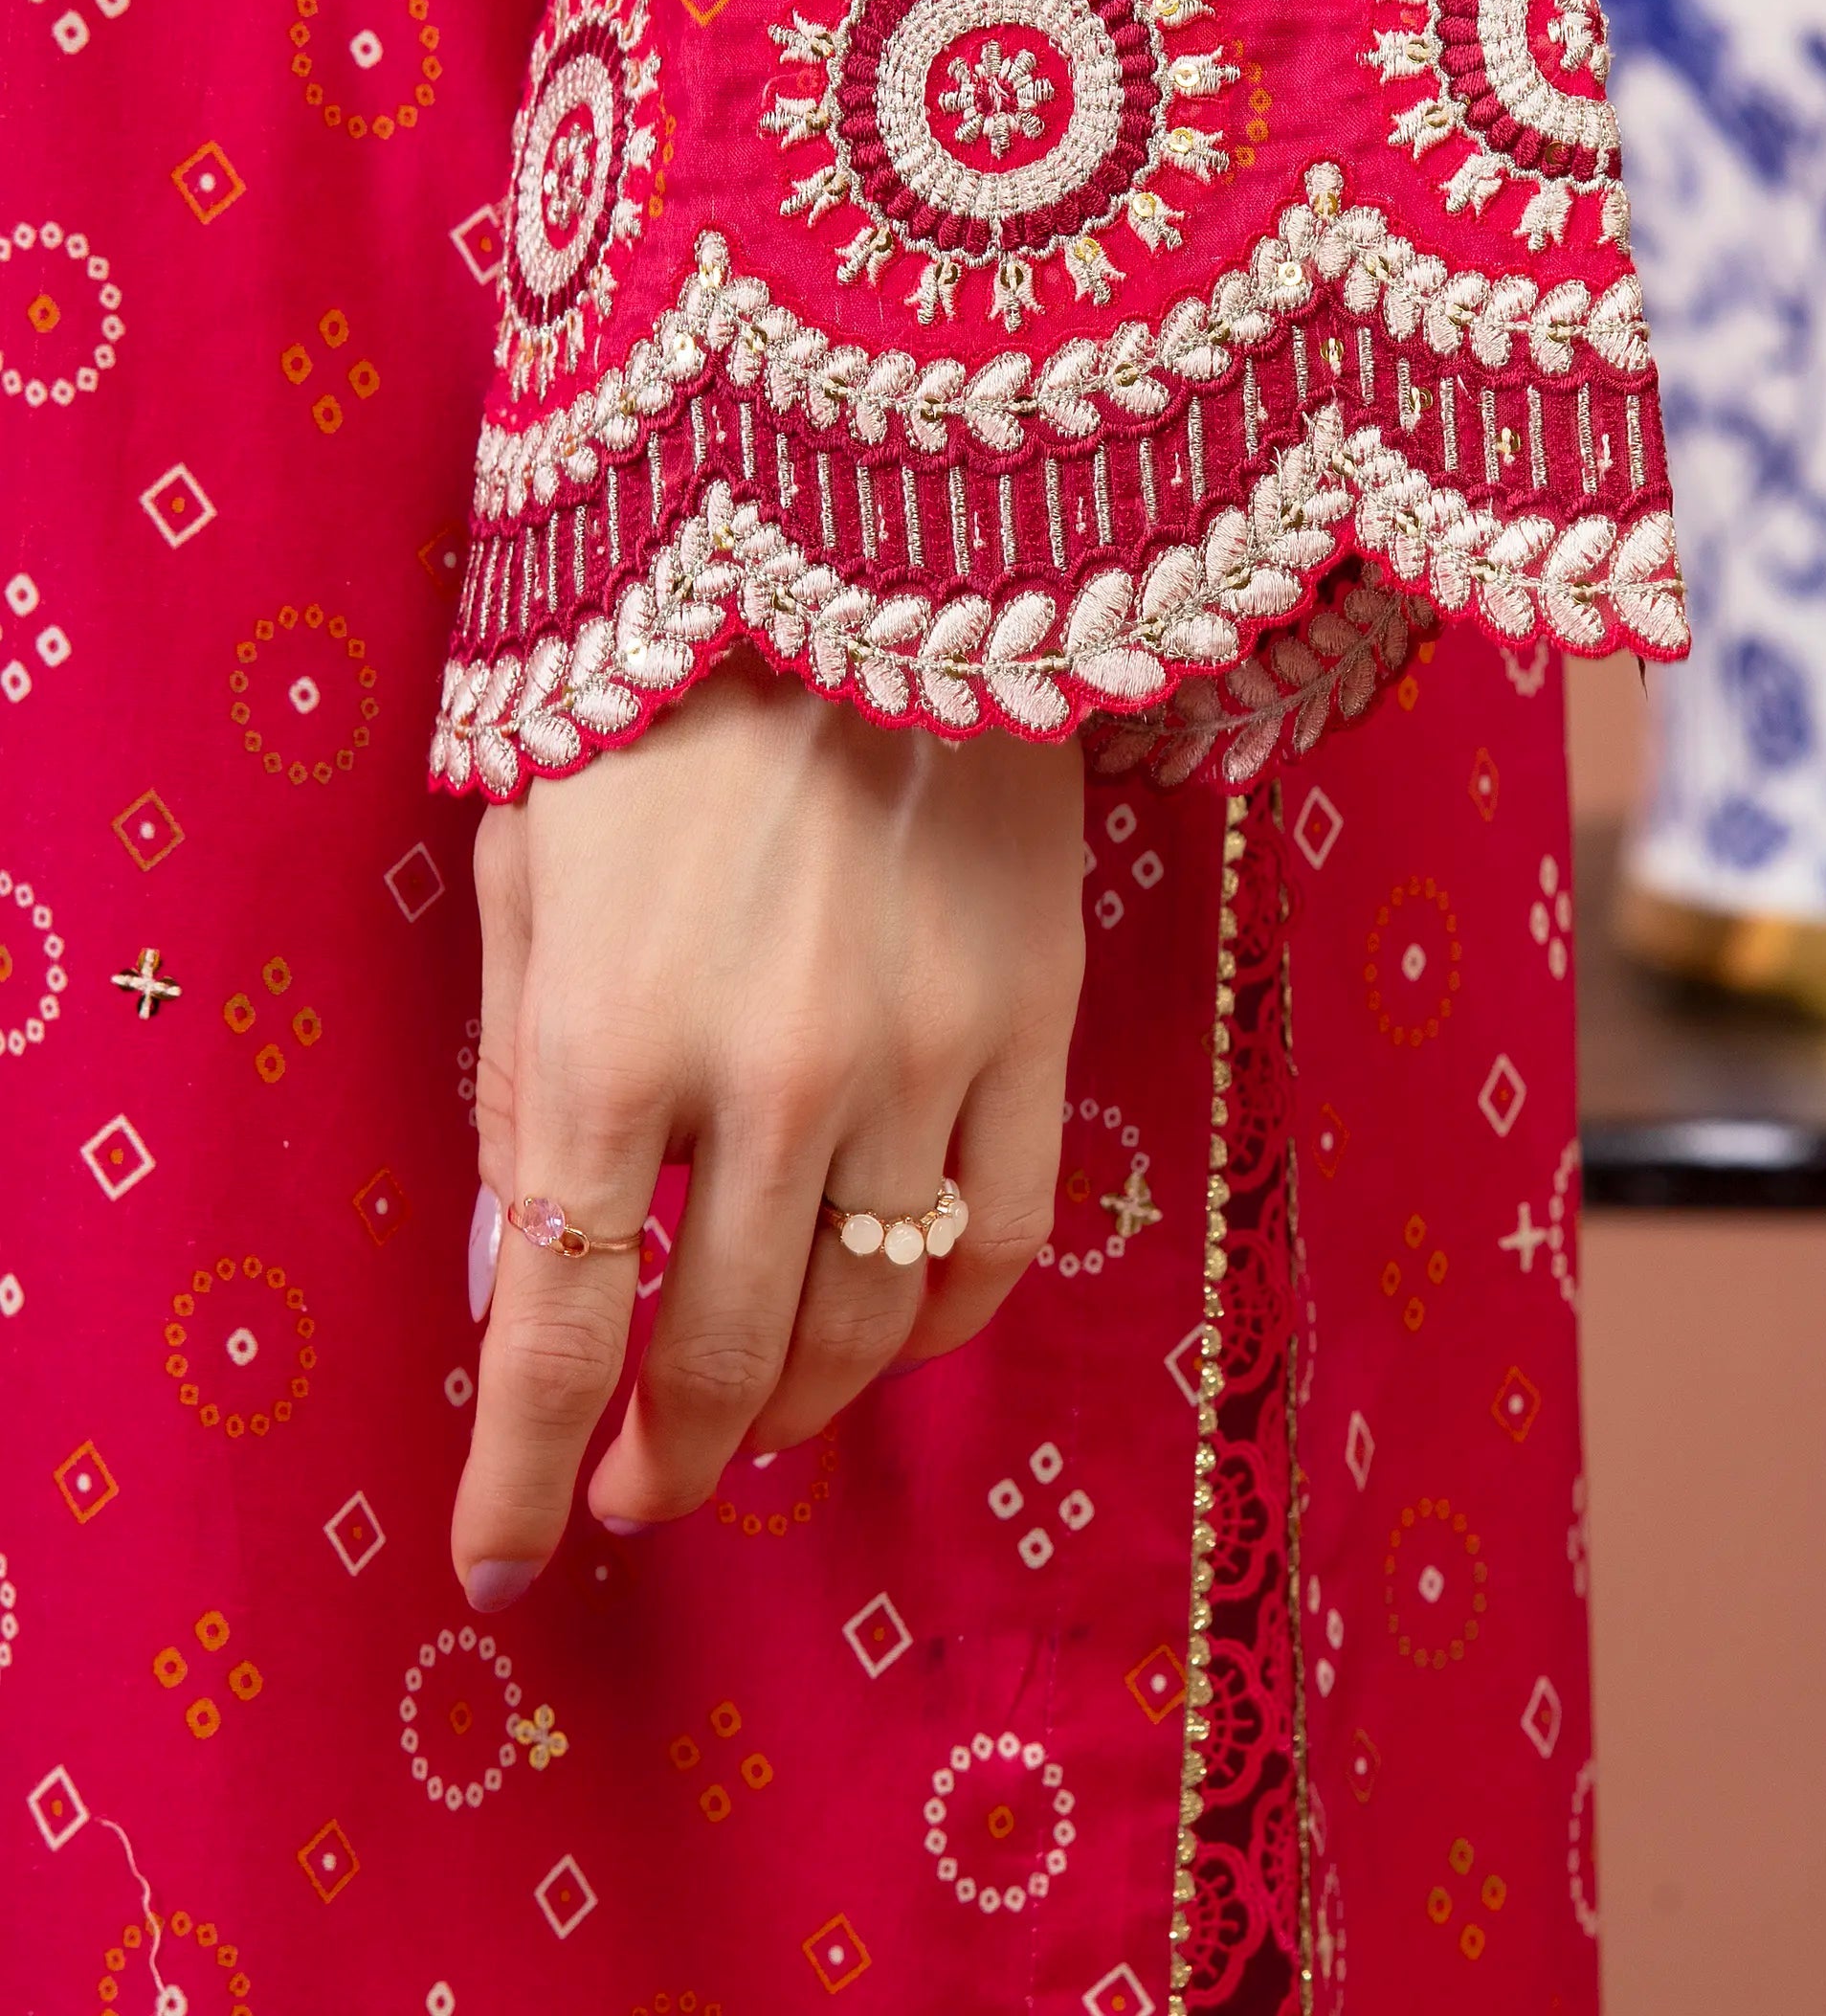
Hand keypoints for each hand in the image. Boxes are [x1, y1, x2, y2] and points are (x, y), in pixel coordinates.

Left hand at [452, 652, 1084, 1607]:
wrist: (860, 544)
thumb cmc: (658, 705)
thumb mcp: (527, 879)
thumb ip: (516, 1095)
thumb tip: (509, 1298)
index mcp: (611, 1035)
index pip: (560, 1328)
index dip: (521, 1473)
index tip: (508, 1561)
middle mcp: (770, 1076)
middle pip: (721, 1356)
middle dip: (667, 1461)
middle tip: (634, 1492)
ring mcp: (922, 1056)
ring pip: (864, 1323)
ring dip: (795, 1411)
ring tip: (750, 1423)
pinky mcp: (1037, 1019)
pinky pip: (1001, 1236)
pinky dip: (936, 1326)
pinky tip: (887, 1335)